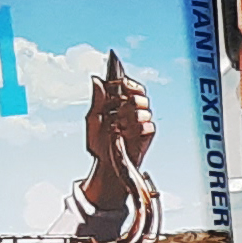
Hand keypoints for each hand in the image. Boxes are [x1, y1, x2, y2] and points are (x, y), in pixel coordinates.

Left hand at [82, 71, 154, 213]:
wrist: (105, 162)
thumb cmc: (98, 142)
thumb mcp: (92, 119)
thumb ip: (97, 99)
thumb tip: (96, 80)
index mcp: (119, 103)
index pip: (130, 85)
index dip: (127, 84)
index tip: (119, 87)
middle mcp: (132, 110)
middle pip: (141, 95)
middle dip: (130, 100)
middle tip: (119, 109)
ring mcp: (140, 121)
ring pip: (145, 109)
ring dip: (131, 116)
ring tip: (120, 125)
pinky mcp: (147, 133)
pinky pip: (148, 126)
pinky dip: (136, 129)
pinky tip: (126, 134)